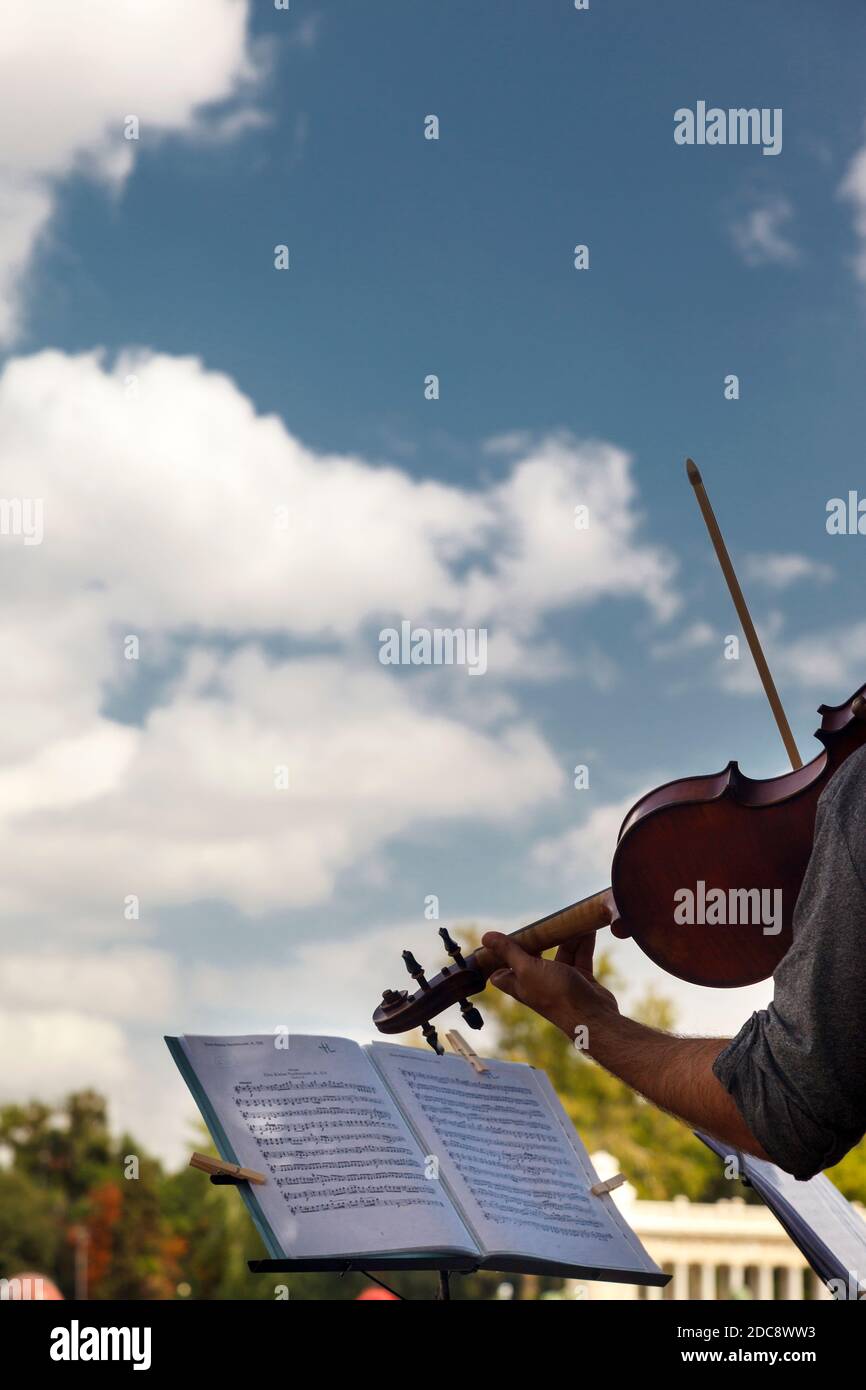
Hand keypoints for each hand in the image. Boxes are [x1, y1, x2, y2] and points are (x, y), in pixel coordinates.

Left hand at [481, 930, 619, 1041]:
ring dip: (565, 936)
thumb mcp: (528, 969)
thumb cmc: (556, 995)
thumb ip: (509, 952)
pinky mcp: (580, 979)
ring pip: (560, 952)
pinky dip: (583, 942)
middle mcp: (538, 982)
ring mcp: (560, 980)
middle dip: (538, 938)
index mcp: (519, 984)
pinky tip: (588, 927)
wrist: (593, 1017)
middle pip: (533, 956)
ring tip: (570, 917)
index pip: (501, 972)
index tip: (501, 938)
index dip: (499, 957)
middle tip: (541, 920)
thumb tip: (485, 937)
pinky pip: (579, 955)